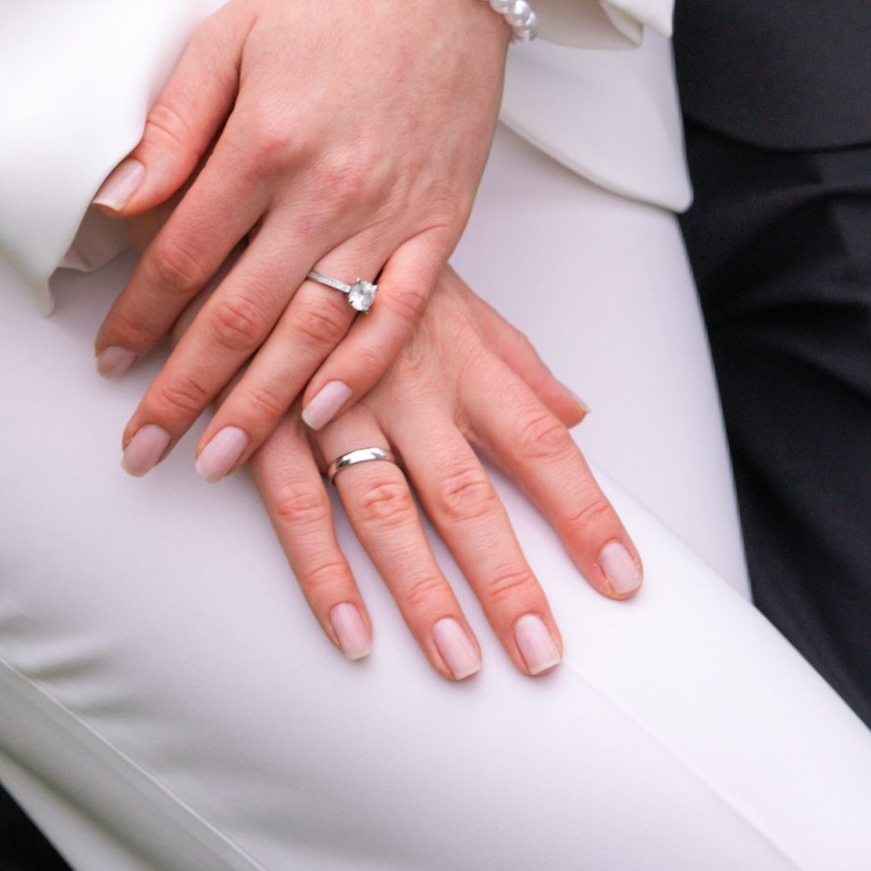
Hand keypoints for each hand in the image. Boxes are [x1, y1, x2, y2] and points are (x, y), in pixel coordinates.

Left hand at [89, 0, 527, 475]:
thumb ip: (172, 124)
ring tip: (219, 459)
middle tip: (145, 447)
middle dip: (186, 392)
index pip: (183, 255)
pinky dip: (362, 366)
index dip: (138, 318)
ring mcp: (390, 210)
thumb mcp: (227, 37)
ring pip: (315, 330)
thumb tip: (117, 203)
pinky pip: (403, 311)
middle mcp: (327, 187)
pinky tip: (325, 410)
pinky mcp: (443, 220)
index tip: (108, 360)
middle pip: (242, 314)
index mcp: (265, 139)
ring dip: (263, 404)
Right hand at [250, 268, 642, 676]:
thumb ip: (514, 359)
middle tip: (542, 654)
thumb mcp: (448, 289)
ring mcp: (332, 404)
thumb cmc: (359, 250)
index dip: (583, 510)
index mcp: (460, 355)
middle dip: (508, 579)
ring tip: (459, 664)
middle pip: (468, 493)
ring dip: (423, 593)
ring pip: (386, 510)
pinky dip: (324, 573)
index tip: (621, 577)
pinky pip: (296, 506)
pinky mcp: (264, 419)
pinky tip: (352, 634)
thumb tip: (577, 413)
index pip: (539, 441)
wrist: (249, 207)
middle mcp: (406, 384)